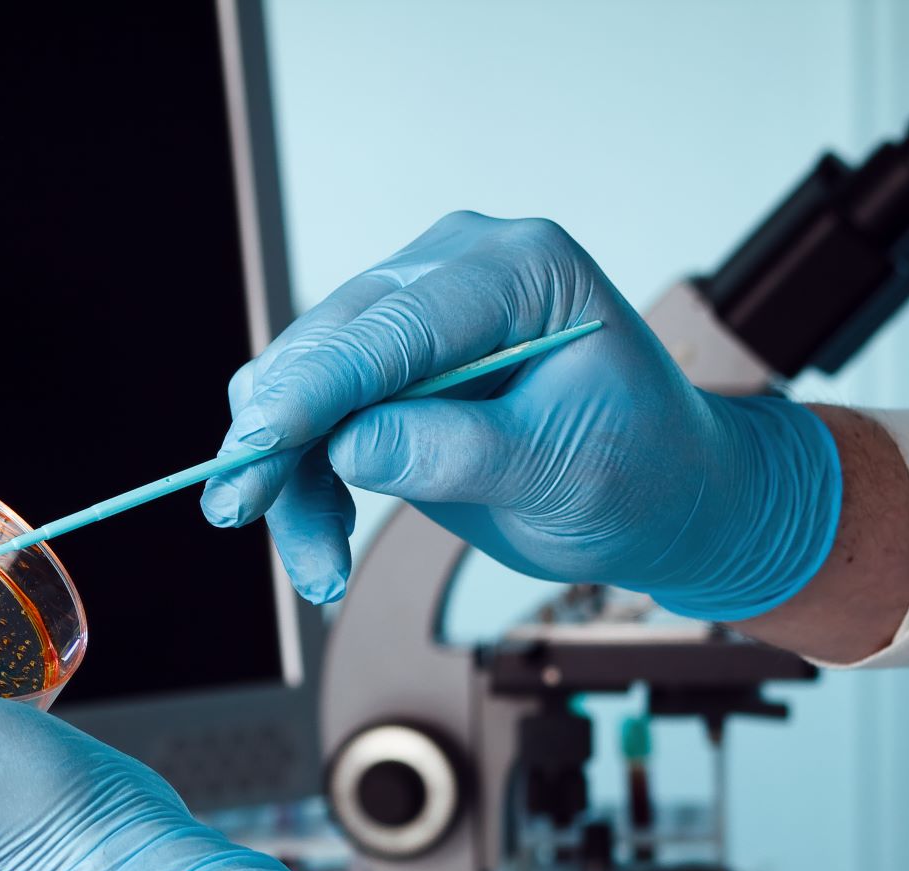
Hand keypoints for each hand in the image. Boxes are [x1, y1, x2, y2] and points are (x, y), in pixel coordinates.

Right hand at [200, 212, 841, 620]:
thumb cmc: (641, 474)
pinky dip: (302, 480)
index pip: (396, 325)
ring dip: (288, 474)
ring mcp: (416, 309)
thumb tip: (351, 444)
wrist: (665, 492)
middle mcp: (456, 268)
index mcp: (522, 270)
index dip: (317, 387)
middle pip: (330, 343)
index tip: (256, 445)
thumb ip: (459, 452)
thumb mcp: (566, 474)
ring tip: (316, 565)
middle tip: (243, 513)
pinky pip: (313, 415)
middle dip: (281, 437)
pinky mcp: (389, 362)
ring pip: (301, 381)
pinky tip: (323, 544)